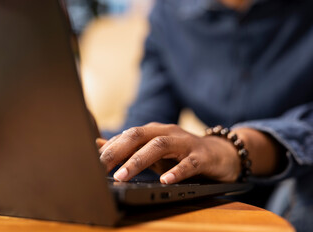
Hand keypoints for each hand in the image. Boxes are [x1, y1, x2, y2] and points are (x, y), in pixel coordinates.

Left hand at [98, 122, 240, 183]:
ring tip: (122, 176)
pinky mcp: (202, 156)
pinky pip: (189, 163)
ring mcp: (185, 143)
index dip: (109, 148)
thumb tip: (99, 145)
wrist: (220, 153)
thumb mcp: (154, 150)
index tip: (92, 163)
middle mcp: (167, 133)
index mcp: (154, 131)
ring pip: (159, 146)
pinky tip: (164, 180)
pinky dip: (176, 171)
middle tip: (101, 168)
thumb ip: (129, 148)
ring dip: (138, 160)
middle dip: (118, 151)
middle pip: (139, 135)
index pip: (127, 136)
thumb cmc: (182, 153)